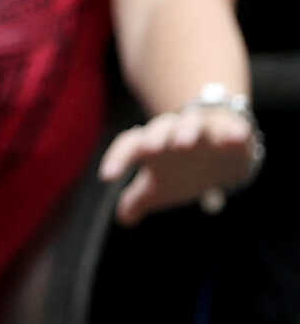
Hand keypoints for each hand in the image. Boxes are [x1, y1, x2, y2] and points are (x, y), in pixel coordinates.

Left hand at [100, 103, 261, 225]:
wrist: (219, 144)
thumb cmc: (182, 166)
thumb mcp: (161, 184)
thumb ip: (138, 199)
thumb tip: (123, 220)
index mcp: (151, 143)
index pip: (129, 145)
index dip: (116, 159)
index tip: (106, 177)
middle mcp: (173, 131)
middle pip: (160, 128)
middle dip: (156, 138)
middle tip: (151, 149)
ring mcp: (202, 127)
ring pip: (192, 123)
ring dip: (188, 131)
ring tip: (185, 143)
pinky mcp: (230, 130)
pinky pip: (232, 128)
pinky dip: (233, 132)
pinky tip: (235, 138)